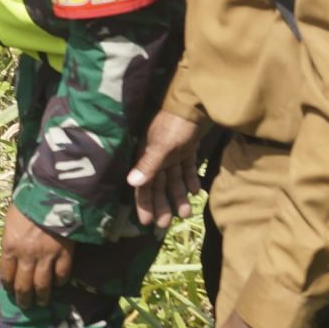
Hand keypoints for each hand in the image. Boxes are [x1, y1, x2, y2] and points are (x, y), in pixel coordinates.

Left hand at [0, 207, 74, 306]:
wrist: (52, 194)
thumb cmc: (28, 202)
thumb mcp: (11, 219)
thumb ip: (11, 237)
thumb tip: (11, 252)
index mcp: (10, 246)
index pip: (6, 274)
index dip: (8, 286)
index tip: (10, 291)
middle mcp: (26, 256)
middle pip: (24, 285)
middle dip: (24, 298)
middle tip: (25, 305)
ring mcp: (47, 257)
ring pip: (43, 285)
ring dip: (41, 297)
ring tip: (42, 302)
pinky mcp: (65, 254)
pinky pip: (62, 275)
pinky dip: (60, 282)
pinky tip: (59, 284)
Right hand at [125, 110, 207, 228]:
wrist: (197, 103)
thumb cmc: (176, 124)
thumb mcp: (161, 145)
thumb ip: (148, 165)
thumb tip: (131, 183)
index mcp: (147, 156)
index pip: (143, 185)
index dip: (144, 203)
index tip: (147, 222)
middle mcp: (157, 156)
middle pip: (158, 185)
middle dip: (161, 205)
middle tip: (166, 225)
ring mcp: (172, 152)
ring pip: (173, 179)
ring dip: (179, 196)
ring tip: (186, 214)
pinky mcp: (187, 148)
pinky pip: (187, 168)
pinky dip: (190, 180)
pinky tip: (197, 192)